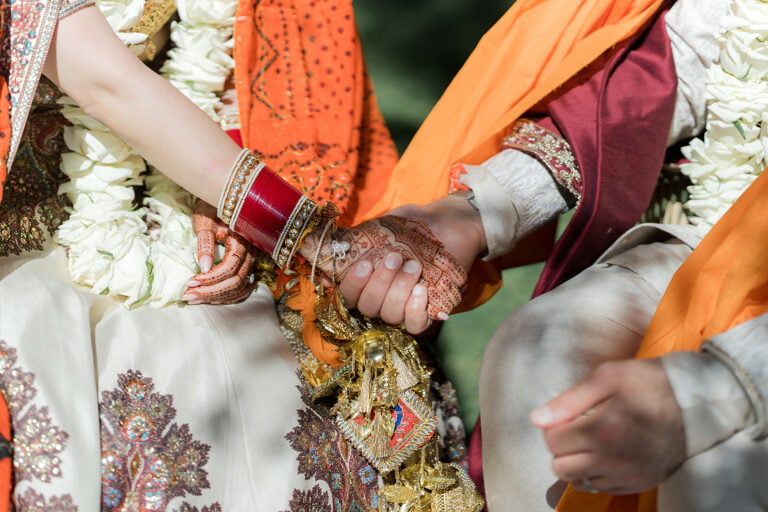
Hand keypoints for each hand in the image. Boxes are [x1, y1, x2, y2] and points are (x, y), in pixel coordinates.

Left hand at [183, 200, 257, 304]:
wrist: (224, 197)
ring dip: (217, 296)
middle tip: (188, 296)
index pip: (229, 268)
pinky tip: (213, 298)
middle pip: (235, 282)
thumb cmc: (211, 207)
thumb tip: (204, 267)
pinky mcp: (248, 264)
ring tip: (195, 298)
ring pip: (240, 287)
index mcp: (241, 241)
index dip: (210, 279)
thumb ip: (205, 244)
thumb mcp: (204, 222)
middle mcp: (251, 253)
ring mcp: (251, 260)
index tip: (189, 282)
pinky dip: (228, 296)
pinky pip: (243, 287)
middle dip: (210, 291)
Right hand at [300, 214, 468, 332]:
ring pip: (390, 315)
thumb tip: (322, 243)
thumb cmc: (412, 225)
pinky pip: (415, 326)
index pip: (347, 297)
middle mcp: (380, 298)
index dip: (353, 285)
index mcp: (365, 281)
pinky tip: (421, 291)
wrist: (449, 223)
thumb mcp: (381, 227)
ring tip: (414, 266)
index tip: (365, 264)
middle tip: (395, 257)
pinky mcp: (428, 312)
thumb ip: (356, 239)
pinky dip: (415, 310)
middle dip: (381, 283)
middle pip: (368, 308)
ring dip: (400, 290)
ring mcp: (403, 307)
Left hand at [530, 359, 685, 494]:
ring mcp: (627, 475)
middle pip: (560, 466)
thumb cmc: (650, 382)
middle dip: (561, 447)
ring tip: (591, 441)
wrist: (697, 403)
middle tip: (575, 429)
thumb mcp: (607, 377)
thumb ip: (568, 400)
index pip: (552, 440)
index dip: (553, 426)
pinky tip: (606, 453)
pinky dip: (596, 473)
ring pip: (578, 481)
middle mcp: (613, 458)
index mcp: (603, 428)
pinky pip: (601, 488)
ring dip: (577, 462)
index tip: (565, 415)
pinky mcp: (640, 483)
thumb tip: (536, 419)